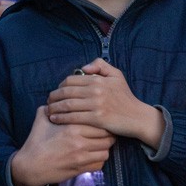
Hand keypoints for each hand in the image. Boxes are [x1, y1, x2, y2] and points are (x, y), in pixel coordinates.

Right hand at [10, 105, 114, 185]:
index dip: (103, 122)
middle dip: (108, 135)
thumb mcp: (41, 120)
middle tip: (105, 133)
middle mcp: (79, 142)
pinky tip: (93, 155)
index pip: (98, 123)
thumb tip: (55, 99)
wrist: (31, 165)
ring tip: (100, 144)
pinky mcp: (80, 169)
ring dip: (105, 148)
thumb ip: (50, 107)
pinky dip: (99, 160)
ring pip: (106, 151)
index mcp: (71, 127)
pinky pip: (100, 164)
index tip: (101, 121)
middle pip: (107, 137)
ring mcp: (81, 157)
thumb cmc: (36, 142)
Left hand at [45, 58, 163, 147]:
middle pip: (66, 92)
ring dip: (54, 108)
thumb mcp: (117, 75)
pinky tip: (55, 119)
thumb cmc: (125, 97)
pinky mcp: (97, 119)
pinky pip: (74, 117)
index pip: (71, 80)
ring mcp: (96, 105)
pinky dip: (61, 118)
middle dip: (53, 97)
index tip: (56, 92)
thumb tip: (84, 68)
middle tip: (48, 102)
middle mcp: (96, 91)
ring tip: (48, 111)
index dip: (59, 86)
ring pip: (68, 105)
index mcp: (98, 80)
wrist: (137, 117)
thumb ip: (101, 65)